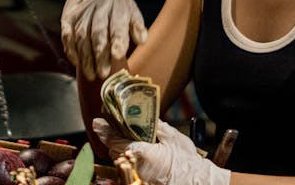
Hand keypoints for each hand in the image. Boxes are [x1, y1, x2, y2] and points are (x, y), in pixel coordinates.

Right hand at [60, 0, 147, 79]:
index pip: (117, 24)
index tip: (118, 55)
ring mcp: (81, 12)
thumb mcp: (132, 12)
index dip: (118, 40)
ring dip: (85, 58)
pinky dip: (71, 50)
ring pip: (82, 36)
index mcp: (117, 6)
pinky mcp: (68, 18)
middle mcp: (98, 7)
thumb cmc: (117, 8)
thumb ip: (137, 26)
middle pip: (98, 33)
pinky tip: (77, 63)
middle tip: (103, 74)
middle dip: (100, 55)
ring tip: (91, 75)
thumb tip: (142, 40)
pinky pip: (67, 35)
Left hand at [93, 118, 230, 184]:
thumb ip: (156, 126)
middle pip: (115, 151)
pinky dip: (128, 160)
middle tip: (111, 126)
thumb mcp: (172, 137)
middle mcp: (135, 166)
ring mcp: (137, 176)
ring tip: (124, 139)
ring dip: (120, 150)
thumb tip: (143, 117)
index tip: (97, 122)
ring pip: (121, 160)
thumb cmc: (187, 161)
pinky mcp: (140, 181)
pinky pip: (128, 169)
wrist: (197, 182)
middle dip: (113, 139)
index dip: (105, 131)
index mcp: (141, 152)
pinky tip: (133, 154)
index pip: (115, 140)